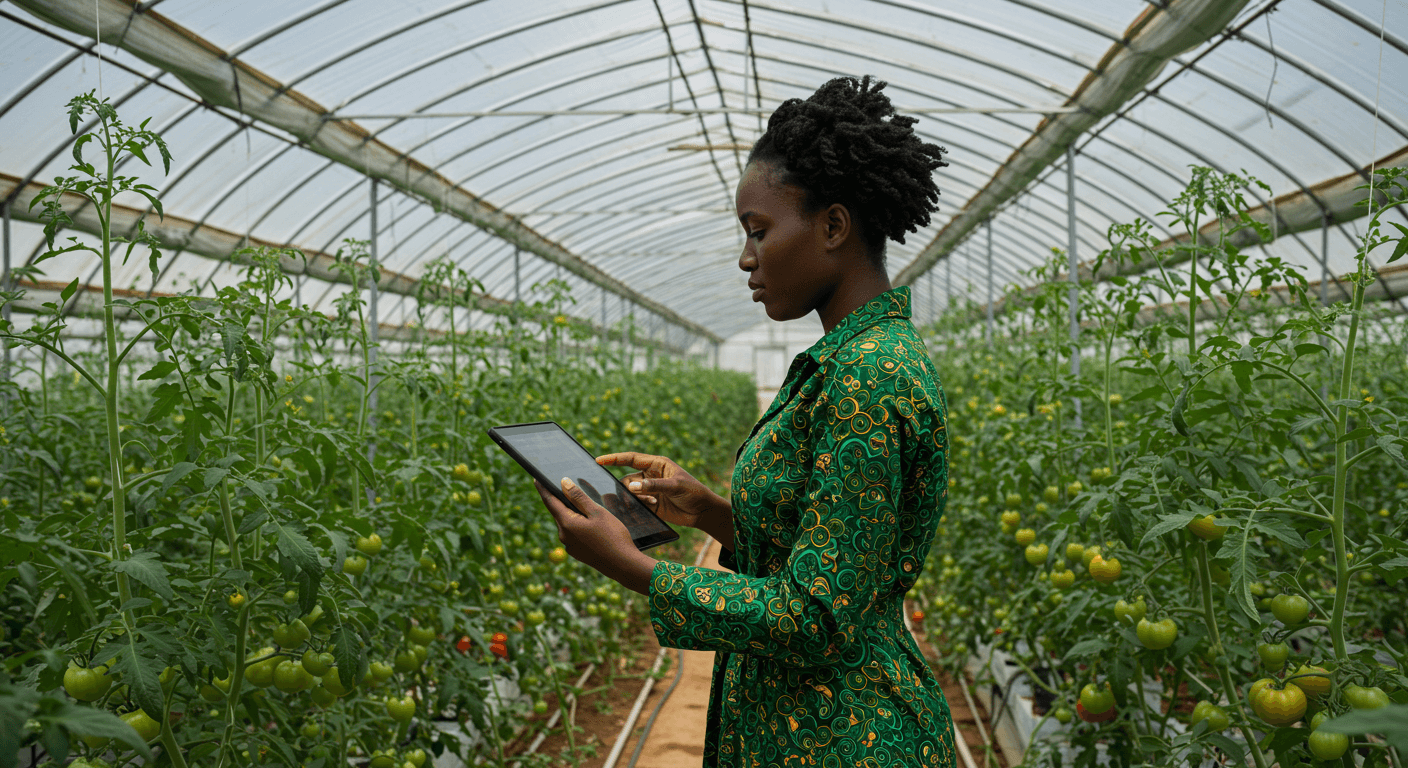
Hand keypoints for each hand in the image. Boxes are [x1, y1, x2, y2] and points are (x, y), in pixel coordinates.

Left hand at [534, 478, 655, 594]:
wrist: (622, 564)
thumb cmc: (612, 536)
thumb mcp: (597, 512)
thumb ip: (579, 497)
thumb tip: (563, 482)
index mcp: (567, 523)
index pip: (550, 501)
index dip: (543, 489)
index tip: (536, 478)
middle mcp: (563, 536)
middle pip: (558, 512)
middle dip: (559, 499)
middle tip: (560, 486)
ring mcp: (569, 546)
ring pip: (566, 523)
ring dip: (569, 512)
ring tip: (578, 502)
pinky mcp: (576, 552)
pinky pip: (572, 533)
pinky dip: (576, 524)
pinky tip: (588, 522)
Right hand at [596, 452, 732, 547]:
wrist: (703, 512)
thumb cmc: (693, 492)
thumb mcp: (675, 486)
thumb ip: (654, 486)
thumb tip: (632, 487)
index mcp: (657, 464)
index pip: (631, 459)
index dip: (614, 459)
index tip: (598, 461)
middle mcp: (650, 476)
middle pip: (628, 479)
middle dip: (628, 487)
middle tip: (636, 496)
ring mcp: (650, 491)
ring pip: (631, 493)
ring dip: (635, 498)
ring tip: (651, 502)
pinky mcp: (651, 505)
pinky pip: (637, 505)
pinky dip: (638, 507)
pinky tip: (652, 507)